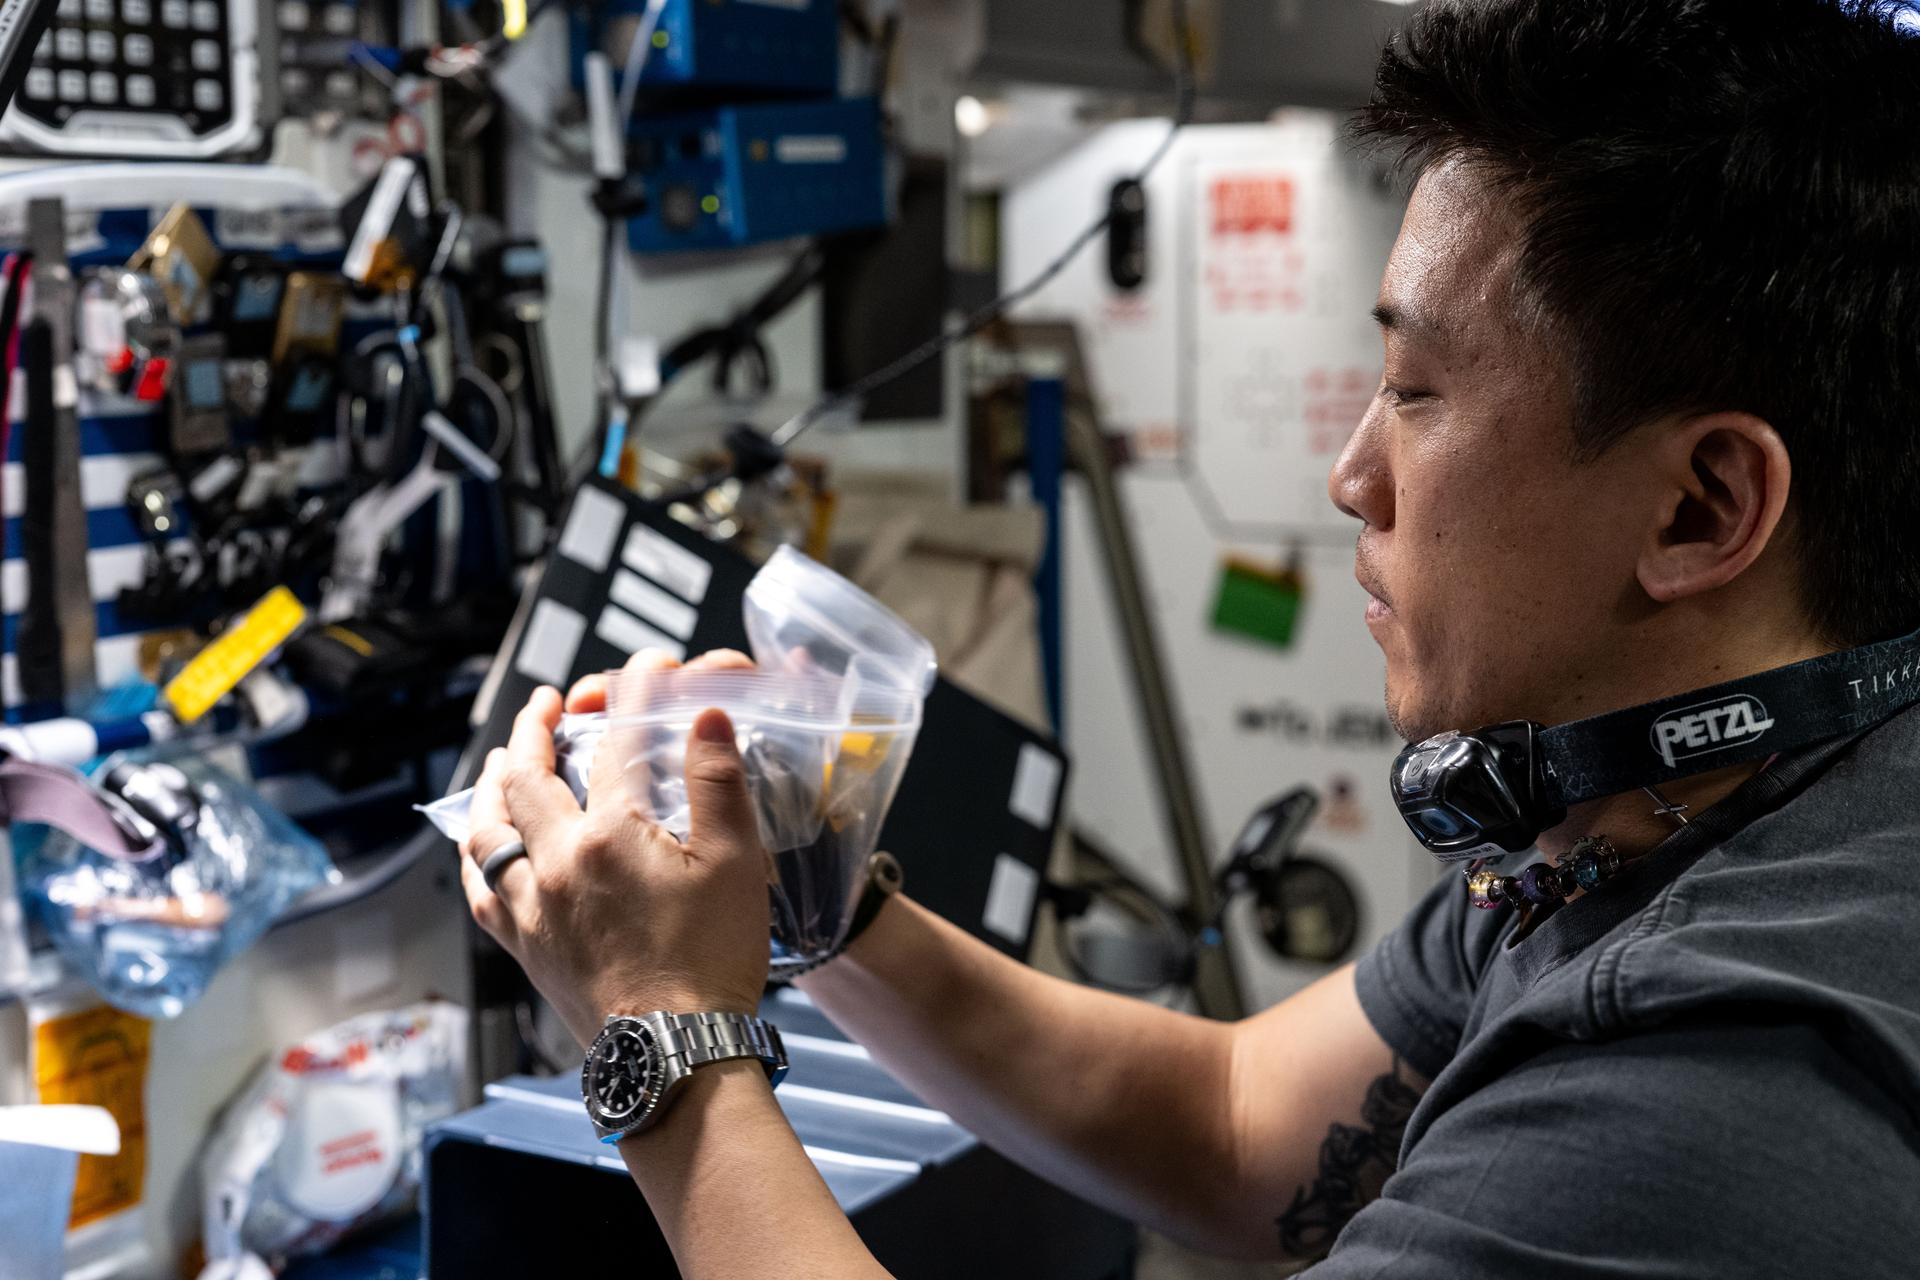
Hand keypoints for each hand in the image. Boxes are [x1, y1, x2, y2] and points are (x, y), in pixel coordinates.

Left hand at [458, 648, 768, 1045]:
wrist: (675, 1053)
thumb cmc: (712, 961)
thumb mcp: (735, 864)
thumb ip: (717, 782)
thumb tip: (709, 715)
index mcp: (610, 836)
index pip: (615, 746)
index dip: (631, 699)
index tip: (644, 672)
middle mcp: (556, 865)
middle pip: (528, 779)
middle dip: (532, 732)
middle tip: (544, 705)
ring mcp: (531, 908)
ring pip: (487, 832)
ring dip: (491, 787)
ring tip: (501, 763)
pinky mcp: (525, 948)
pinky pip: (479, 891)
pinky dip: (475, 857)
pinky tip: (481, 849)